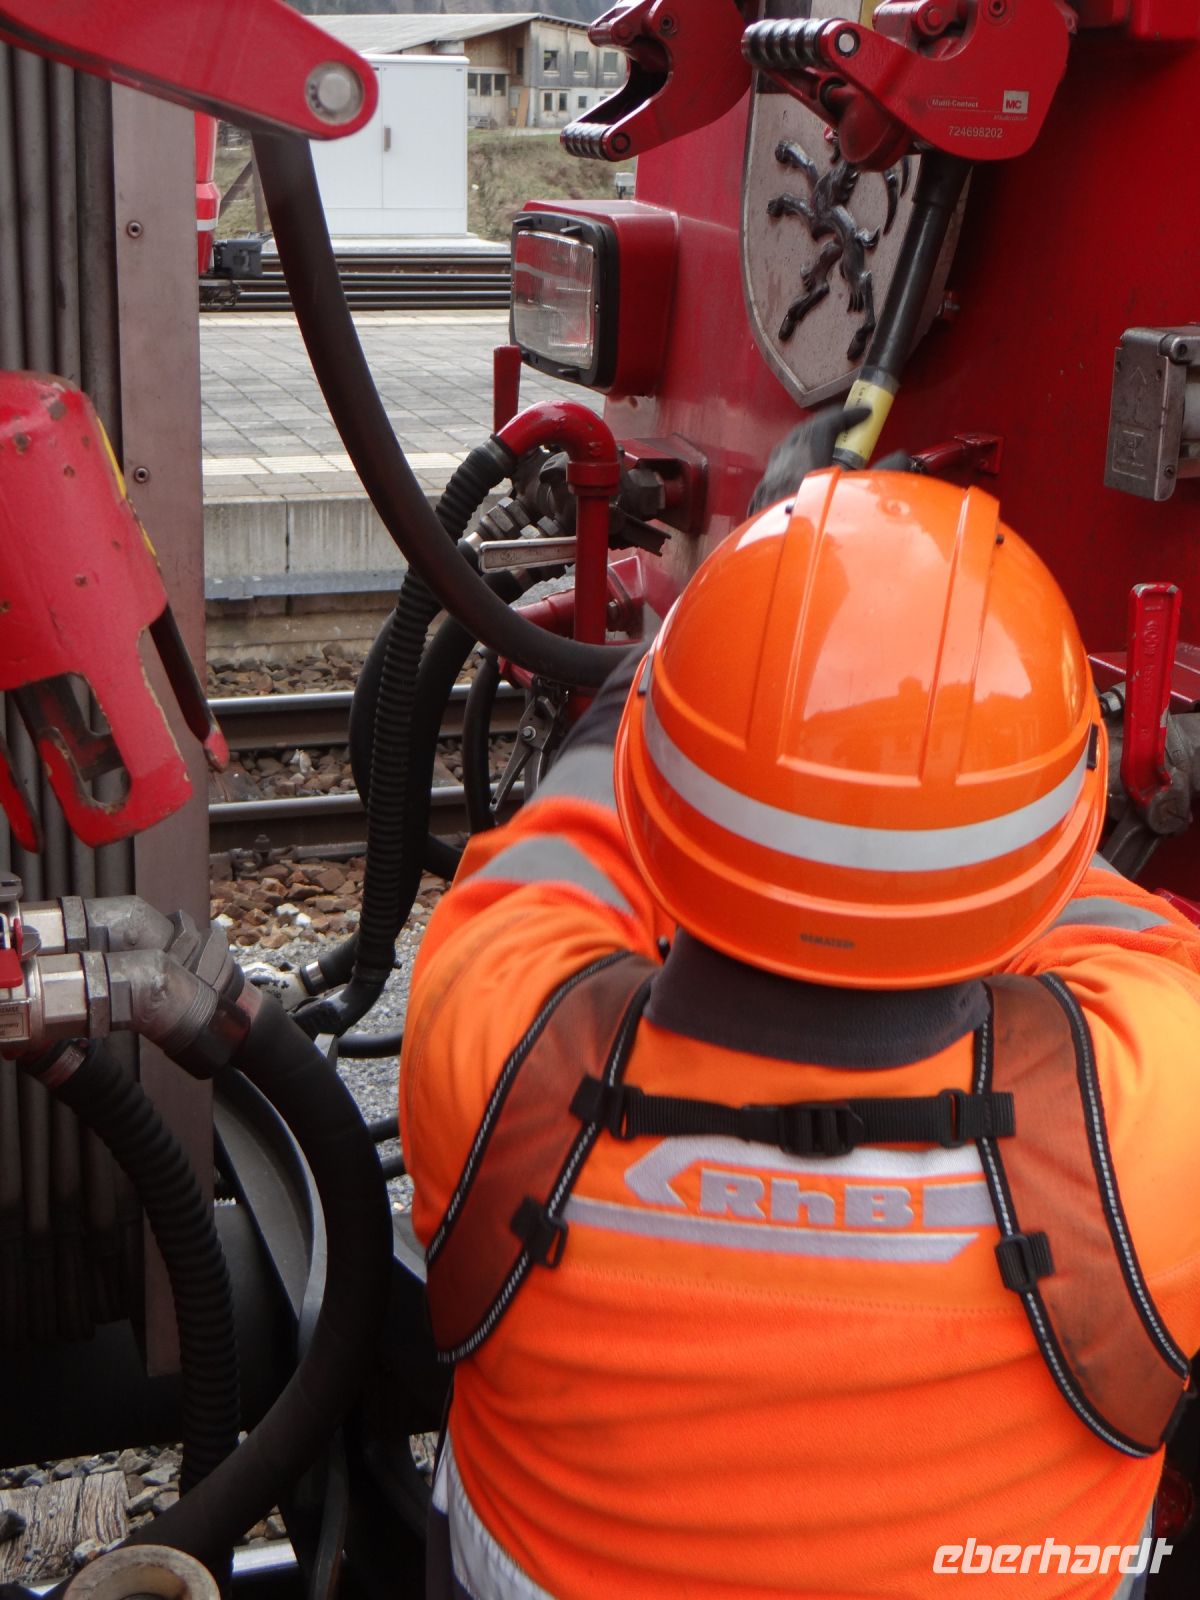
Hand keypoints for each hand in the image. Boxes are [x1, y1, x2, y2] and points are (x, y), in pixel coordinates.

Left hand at [748, 403, 910, 515]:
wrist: (787, 564)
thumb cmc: (822, 530)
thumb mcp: (861, 495)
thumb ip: (885, 473)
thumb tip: (902, 457)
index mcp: (805, 456)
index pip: (826, 423)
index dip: (848, 415)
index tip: (865, 414)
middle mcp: (782, 465)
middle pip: (802, 434)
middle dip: (825, 426)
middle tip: (844, 429)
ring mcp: (767, 486)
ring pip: (785, 455)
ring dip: (805, 448)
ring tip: (824, 454)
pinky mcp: (760, 506)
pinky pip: (776, 477)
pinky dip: (791, 470)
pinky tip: (802, 483)